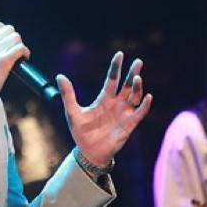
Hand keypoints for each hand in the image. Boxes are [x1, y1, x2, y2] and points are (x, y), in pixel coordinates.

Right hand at [0, 18, 28, 111]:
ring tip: (19, 55)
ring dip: (20, 45)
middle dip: (14, 38)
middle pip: (8, 29)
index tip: (7, 40)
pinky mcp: (4, 61)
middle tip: (14, 49)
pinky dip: (25, 52)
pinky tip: (23, 59)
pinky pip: (20, 48)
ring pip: (16, 37)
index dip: (4, 30)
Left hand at [56, 51, 152, 165]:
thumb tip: (59, 76)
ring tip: (137, 78)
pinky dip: (144, 105)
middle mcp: (116, 103)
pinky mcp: (129, 125)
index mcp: (104, 98)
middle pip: (127, 85)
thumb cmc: (81, 133)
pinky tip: (147, 96)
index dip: (116, 67)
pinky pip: (139, 113)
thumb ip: (68, 95)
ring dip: (137, 87)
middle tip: (138, 61)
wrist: (89, 152)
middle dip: (133, 73)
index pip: (112, 79)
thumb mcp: (72, 112)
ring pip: (134, 96)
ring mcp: (124, 113)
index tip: (120, 54)